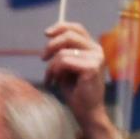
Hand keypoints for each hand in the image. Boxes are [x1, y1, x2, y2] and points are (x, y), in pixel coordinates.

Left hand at [45, 21, 122, 138]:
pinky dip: (54, 71)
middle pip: (69, 35)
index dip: (60, 27)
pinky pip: (64, 62)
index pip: (76, 28)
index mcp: (92, 48)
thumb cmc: (76, 91)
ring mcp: (96, 58)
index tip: (46, 34)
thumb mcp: (67, 66)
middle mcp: (97, 50)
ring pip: (63, 52)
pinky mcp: (92, 67)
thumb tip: (50, 36)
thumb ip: (63, 50)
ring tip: (50, 78)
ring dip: (51, 66)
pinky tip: (54, 82)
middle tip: (42, 58)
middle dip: (51, 46)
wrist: (86, 112)